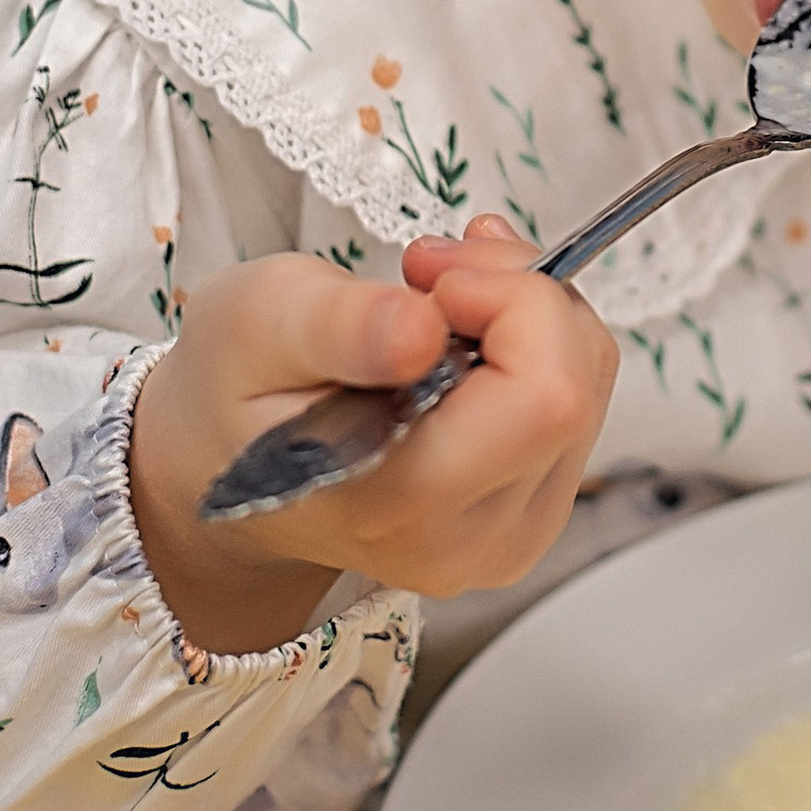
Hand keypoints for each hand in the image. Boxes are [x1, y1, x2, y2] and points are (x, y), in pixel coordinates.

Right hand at [129, 220, 615, 657]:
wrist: (222, 463)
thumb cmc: (234, 388)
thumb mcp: (258, 324)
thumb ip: (339, 328)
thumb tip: (422, 333)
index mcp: (402, 505)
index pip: (546, 397)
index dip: (513, 304)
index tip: (428, 276)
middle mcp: (470, 542)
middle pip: (577, 387)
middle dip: (521, 292)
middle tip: (427, 267)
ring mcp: (507, 537)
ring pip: (588, 387)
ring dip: (528, 311)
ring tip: (434, 292)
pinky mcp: (527, 514)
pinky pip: (575, 403)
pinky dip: (534, 341)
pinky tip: (462, 326)